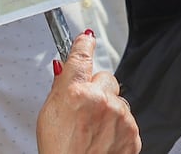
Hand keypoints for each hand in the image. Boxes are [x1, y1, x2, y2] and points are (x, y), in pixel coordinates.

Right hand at [37, 32, 140, 153]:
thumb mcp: (48, 116)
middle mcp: (100, 100)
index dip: (84, 44)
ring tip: (93, 131)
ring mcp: (119, 116)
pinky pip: (127, 118)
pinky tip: (103, 140)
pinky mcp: (132, 132)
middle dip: (96, 88)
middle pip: (104, 77)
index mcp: (75, 91)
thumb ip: (59, 88)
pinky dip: (117, 126)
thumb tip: (64, 68)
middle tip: (84, 109)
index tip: (86, 39)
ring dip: (108, 109)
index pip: (82, 55)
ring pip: (117, 99)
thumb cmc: (59, 152)